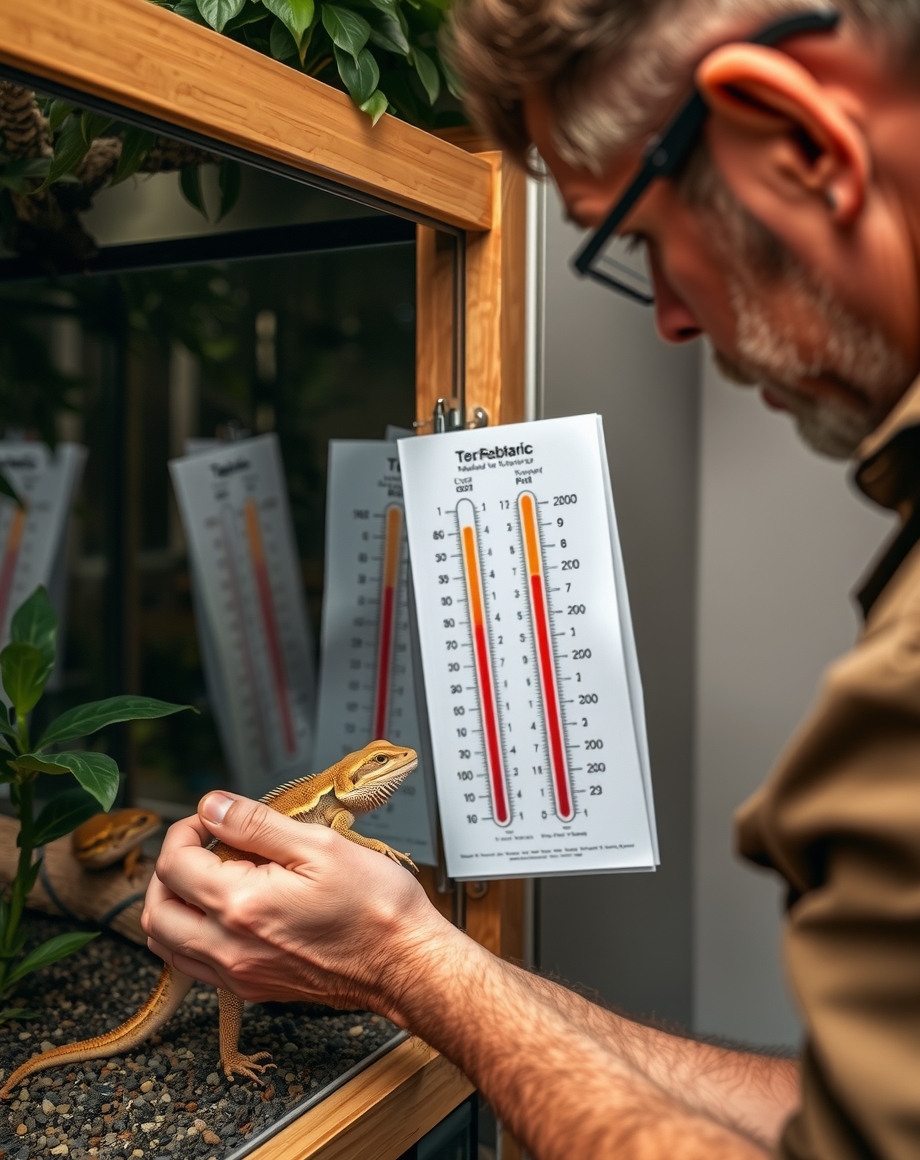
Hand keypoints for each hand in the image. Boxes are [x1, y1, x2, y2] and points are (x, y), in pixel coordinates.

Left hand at [141, 792, 452, 1017]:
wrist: (405, 964)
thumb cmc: (376, 907)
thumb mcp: (319, 845)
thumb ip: (256, 824)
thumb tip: (214, 806)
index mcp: (242, 906)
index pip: (175, 864)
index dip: (186, 830)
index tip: (211, 818)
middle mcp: (230, 947)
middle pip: (156, 910)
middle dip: (168, 869)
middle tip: (202, 845)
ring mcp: (239, 974)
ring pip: (168, 944)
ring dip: (174, 905)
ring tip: (210, 876)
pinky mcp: (253, 988)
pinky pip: (196, 965)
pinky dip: (193, 934)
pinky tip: (229, 911)